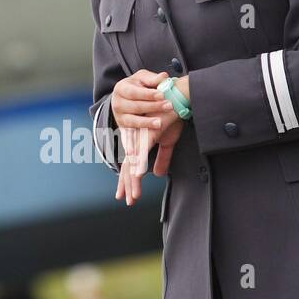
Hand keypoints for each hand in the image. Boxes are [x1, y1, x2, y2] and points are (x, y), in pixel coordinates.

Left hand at [111, 69, 176, 204]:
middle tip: (125, 200)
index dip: (127, 181)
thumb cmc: (169, 118)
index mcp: (139, 144)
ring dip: (134, 180)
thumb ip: (162, 158)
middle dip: (127, 185)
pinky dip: (141, 163)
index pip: (130, 166)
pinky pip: (143, 150)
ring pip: (134, 162)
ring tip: (133, 195)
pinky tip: (138, 174)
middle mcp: (136, 141)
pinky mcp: (149, 132)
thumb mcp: (167, 142)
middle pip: (128, 166)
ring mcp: (141, 137)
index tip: (124, 196)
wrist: (174, 98)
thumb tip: (157, 174)